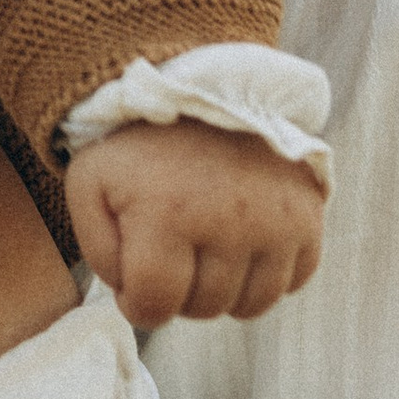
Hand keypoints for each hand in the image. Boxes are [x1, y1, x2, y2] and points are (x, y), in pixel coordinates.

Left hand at [65, 119, 327, 329]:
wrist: (205, 89)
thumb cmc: (140, 145)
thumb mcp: (91, 184)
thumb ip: (98, 251)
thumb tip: (134, 296)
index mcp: (167, 214)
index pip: (155, 307)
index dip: (139, 305)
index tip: (137, 279)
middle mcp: (228, 222)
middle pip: (203, 308)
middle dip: (180, 293)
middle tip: (172, 253)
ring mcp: (275, 222)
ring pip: (251, 306)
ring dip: (224, 290)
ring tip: (206, 249)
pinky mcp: (308, 217)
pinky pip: (292, 282)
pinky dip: (267, 275)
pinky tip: (244, 243)